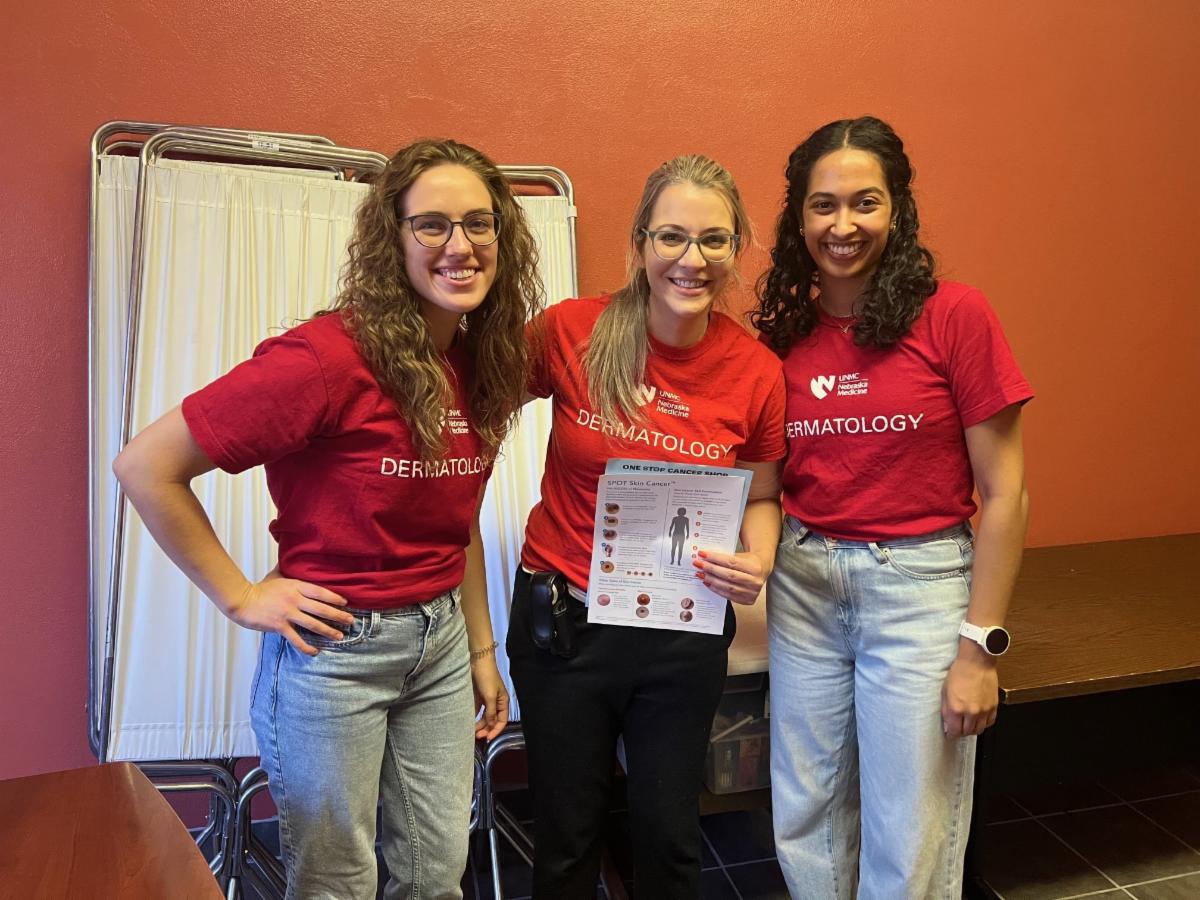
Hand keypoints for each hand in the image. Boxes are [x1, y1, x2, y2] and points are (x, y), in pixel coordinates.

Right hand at [225, 576, 353, 656]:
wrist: (242, 600)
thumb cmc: (260, 588)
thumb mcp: (277, 575)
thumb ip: (288, 570)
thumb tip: (295, 557)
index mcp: (296, 586)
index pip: (320, 592)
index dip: (335, 598)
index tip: (346, 603)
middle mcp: (295, 599)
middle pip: (321, 609)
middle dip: (338, 616)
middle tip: (350, 621)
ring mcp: (288, 613)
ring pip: (313, 624)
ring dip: (328, 631)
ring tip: (340, 636)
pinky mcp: (280, 626)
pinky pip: (296, 638)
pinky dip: (306, 646)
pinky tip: (315, 651)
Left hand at [470, 655, 509, 739]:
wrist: (478, 662)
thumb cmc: (487, 675)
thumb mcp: (490, 696)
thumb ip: (491, 712)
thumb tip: (491, 724)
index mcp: (503, 701)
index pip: (502, 721)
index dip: (496, 730)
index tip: (488, 738)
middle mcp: (496, 701)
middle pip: (493, 720)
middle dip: (486, 728)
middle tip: (478, 736)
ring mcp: (487, 699)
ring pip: (485, 716)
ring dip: (480, 724)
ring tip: (473, 730)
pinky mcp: (478, 696)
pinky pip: (478, 710)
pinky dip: (475, 716)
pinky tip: (469, 721)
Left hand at [692, 549, 767, 604]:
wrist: (762, 569)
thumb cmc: (749, 560)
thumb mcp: (741, 555)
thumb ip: (725, 557)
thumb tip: (704, 557)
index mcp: (755, 567)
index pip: (731, 562)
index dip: (715, 558)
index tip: (702, 554)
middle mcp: (755, 581)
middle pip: (728, 575)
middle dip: (711, 569)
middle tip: (698, 564)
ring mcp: (752, 592)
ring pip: (727, 587)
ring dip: (711, 580)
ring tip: (701, 574)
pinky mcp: (748, 600)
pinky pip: (728, 596)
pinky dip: (716, 589)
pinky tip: (708, 583)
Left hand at [941, 643, 999, 736]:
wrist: (976, 662)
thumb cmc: (959, 672)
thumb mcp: (945, 691)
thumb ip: (945, 710)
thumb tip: (947, 725)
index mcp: (956, 709)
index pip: (954, 731)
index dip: (951, 733)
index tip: (949, 732)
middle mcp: (971, 712)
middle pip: (967, 732)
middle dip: (961, 732)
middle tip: (958, 727)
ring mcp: (984, 710)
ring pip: (979, 730)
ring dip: (972, 729)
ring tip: (968, 723)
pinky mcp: (994, 706)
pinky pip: (990, 722)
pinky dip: (984, 723)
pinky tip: (979, 719)